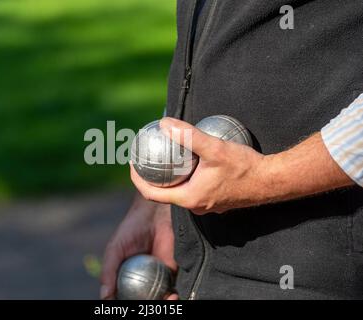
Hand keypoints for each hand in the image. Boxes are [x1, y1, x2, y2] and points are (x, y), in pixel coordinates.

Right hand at [100, 193, 177, 299]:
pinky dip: (173, 297)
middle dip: (144, 305)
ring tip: (164, 300)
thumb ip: (108, 272)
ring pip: (158, 299)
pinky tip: (172, 296)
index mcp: (124, 277)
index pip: (122, 297)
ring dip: (161, 304)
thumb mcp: (115, 249)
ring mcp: (157, 278)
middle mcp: (140, 280)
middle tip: (146, 305)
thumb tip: (105, 297)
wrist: (155, 215)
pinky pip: (173, 290)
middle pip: (141, 300)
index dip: (123, 303)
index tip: (125, 306)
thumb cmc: (131, 229)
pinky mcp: (172, 273)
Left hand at [130, 117, 267, 213]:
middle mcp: (196, 206)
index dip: (137, 179)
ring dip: (170, 178)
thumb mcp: (214, 148)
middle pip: (164, 194)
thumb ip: (188, 135)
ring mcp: (207, 205)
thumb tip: (164, 123)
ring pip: (180, 192)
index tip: (132, 163)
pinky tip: (188, 164)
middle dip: (152, 177)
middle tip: (147, 159)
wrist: (272, 181)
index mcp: (190, 198)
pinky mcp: (216, 201)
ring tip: (164, 159)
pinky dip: (185, 179)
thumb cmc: (245, 167)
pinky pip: (193, 190)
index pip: (152, 194)